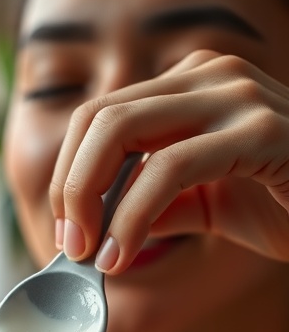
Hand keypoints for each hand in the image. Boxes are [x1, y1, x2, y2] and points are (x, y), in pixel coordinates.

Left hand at [50, 50, 288, 272]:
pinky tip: (122, 254)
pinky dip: (133, 216)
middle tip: (69, 245)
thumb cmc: (284, 205)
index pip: (101, 115)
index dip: (68, 173)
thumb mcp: (203, 206)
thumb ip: (150, 206)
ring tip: (90, 254)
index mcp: (192, 86)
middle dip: (69, 186)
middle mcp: (210, 77)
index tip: (65, 230)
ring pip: (123, 130)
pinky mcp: (260, 131)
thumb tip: (90, 230)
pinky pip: (170, 167)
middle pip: (100, 116)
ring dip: (90, 200)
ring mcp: (236, 96)